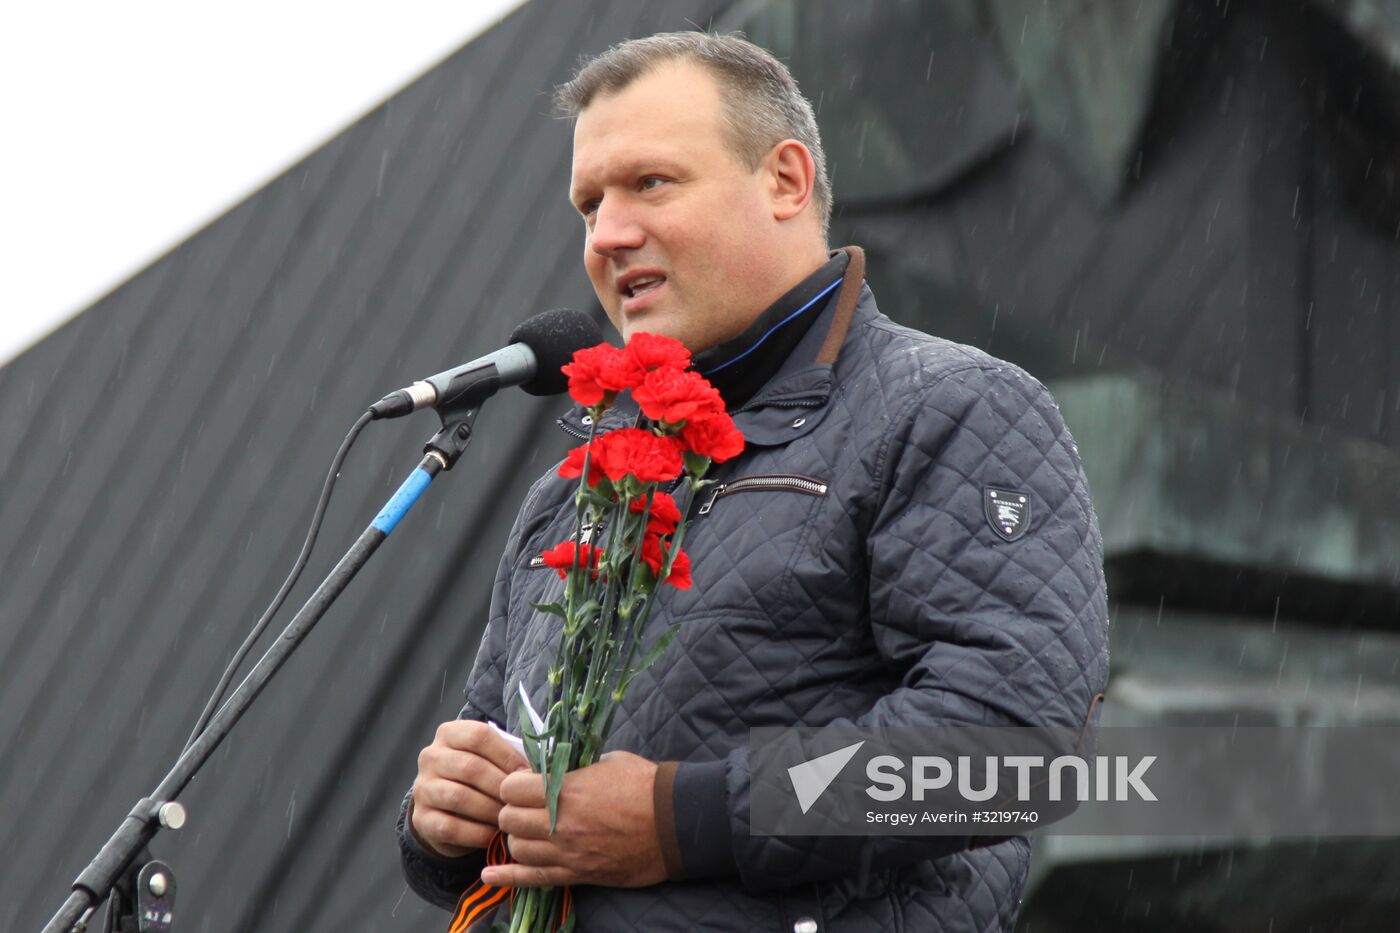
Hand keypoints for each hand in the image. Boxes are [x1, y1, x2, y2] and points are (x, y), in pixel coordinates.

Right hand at [410, 719, 528, 857]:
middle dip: (501, 786)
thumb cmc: (481, 778)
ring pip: (459, 797)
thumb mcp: (491, 760)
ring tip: (510, 818)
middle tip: (522, 801)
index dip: (507, 756)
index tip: (528, 774)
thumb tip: (536, 771)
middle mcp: (430, 757)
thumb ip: (509, 757)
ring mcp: (422, 788)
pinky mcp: (421, 818)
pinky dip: (477, 833)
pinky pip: (450, 827)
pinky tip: (494, 835)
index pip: (479, 736)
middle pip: (470, 767)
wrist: (447, 810)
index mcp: (449, 733)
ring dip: (490, 810)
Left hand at [483, 750, 667, 887]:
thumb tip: (552, 766)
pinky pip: (534, 879)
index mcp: (567, 790)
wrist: (674, 823)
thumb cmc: (643, 784)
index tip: (523, 782)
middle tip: (525, 805)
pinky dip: (509, 877)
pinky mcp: (578, 874)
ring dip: (518, 837)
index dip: (513, 783)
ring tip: (530, 830)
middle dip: (512, 810)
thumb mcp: (606, 761)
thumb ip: (573, 766)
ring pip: (517, 848)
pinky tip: (490, 875)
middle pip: (509, 819)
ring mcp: (568, 852)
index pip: (511, 788)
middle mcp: (561, 823)